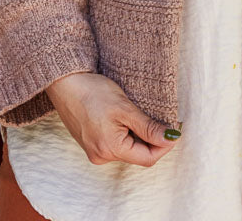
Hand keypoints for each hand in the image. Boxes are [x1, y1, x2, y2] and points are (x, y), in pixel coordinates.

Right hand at [45, 72, 180, 166]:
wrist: (65, 83)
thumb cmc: (93, 92)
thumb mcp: (125, 108)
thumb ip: (148, 127)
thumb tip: (170, 139)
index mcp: (110, 150)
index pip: (148, 158)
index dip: (165, 145)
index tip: (175, 128)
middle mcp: (101, 156)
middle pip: (138, 155)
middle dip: (153, 140)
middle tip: (164, 118)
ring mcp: (95, 151)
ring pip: (128, 149)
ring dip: (140, 136)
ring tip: (144, 115)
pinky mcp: (91, 143)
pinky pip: (117, 144)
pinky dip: (127, 134)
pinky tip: (128, 118)